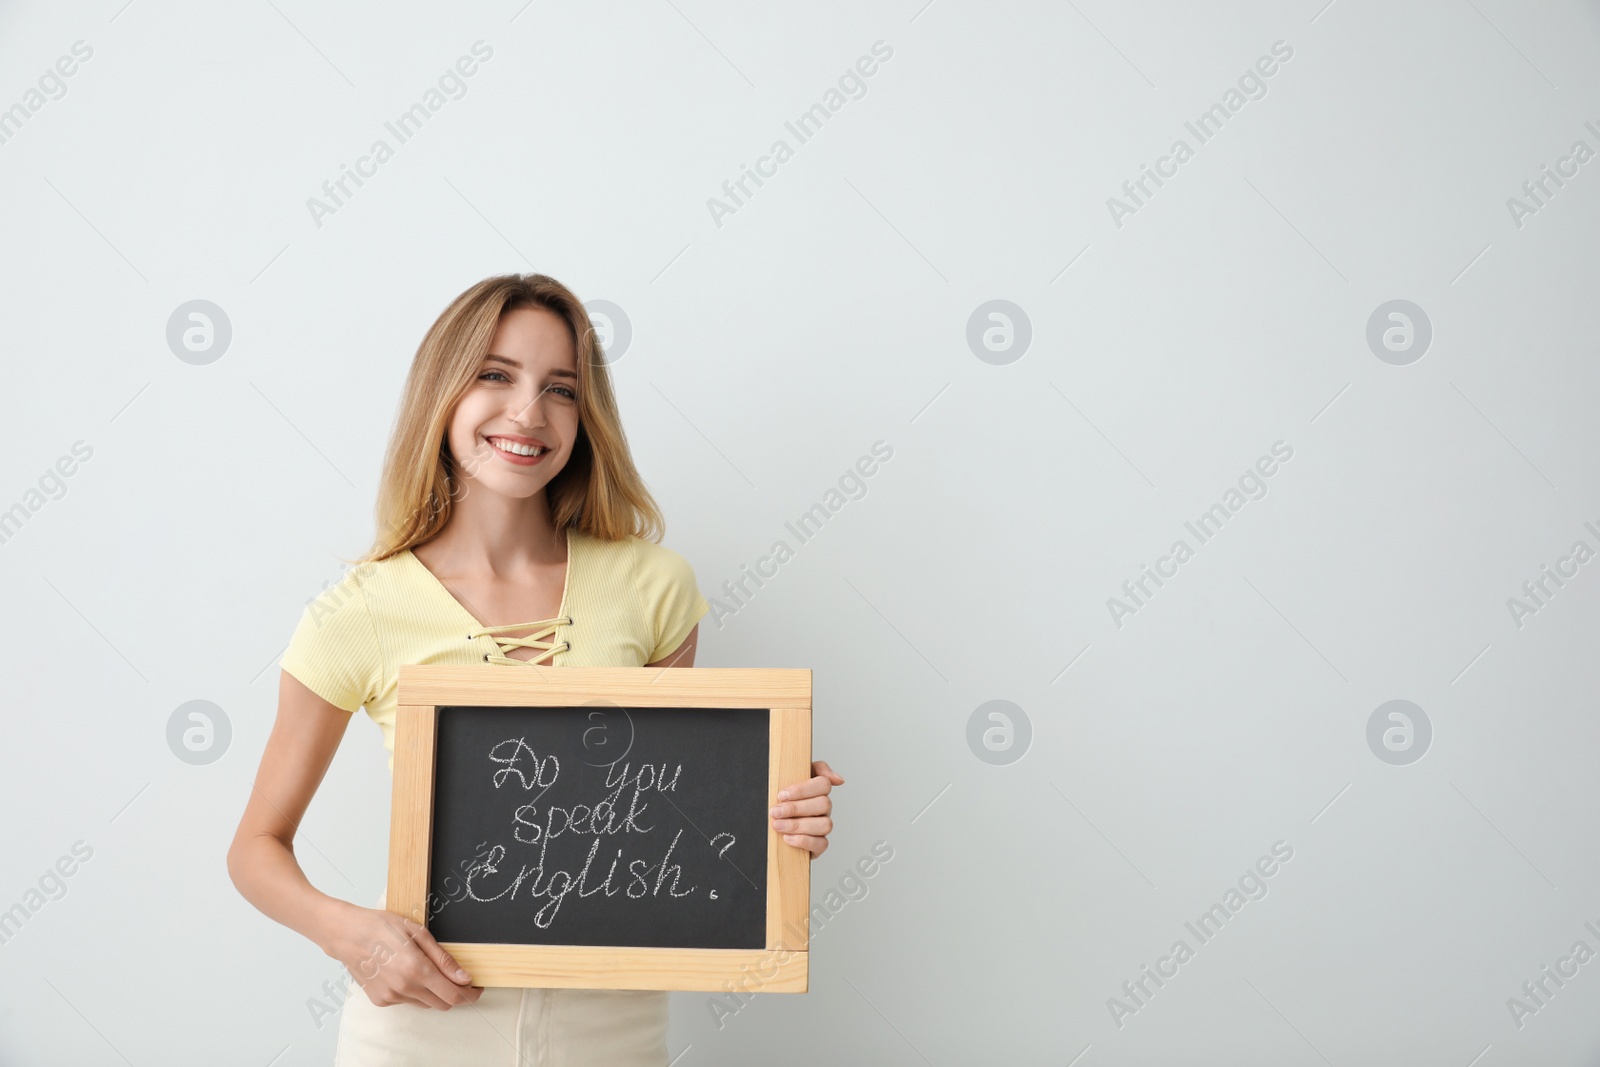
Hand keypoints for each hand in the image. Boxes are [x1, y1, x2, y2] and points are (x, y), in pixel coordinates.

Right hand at [319, 903, 482, 1009]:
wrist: (346, 934)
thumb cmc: (381, 926)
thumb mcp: (418, 933)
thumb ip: (443, 959)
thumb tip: (464, 977)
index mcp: (416, 969)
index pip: (453, 995)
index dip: (470, 995)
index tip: (477, 988)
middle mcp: (403, 987)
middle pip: (442, 1004)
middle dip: (455, 994)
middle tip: (460, 980)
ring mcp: (390, 996)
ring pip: (425, 1003)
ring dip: (434, 992)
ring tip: (427, 969)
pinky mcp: (380, 1000)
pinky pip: (407, 1001)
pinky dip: (415, 991)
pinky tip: (406, 972)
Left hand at [770, 760, 843, 856]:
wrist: (771, 823)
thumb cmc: (784, 799)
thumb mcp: (793, 776)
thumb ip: (816, 769)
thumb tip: (838, 779)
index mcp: (819, 791)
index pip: (823, 784)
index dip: (803, 789)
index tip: (781, 794)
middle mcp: (824, 808)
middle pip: (824, 804)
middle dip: (796, 808)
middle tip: (775, 812)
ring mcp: (823, 826)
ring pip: (825, 824)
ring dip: (798, 825)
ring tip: (778, 825)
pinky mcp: (819, 844)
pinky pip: (822, 844)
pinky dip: (804, 841)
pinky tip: (787, 838)